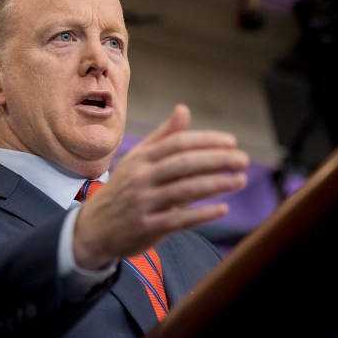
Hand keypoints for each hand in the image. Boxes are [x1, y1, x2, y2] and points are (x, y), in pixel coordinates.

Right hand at [73, 103, 248, 268]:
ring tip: (240, 180)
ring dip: (217, 184)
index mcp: (141, 158)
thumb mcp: (137, 160)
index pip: (178, 143)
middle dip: (217, 160)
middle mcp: (141, 178)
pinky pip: (179, 219)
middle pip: (184, 164)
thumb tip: (184, 109)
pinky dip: (203, 214)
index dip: (206, 141)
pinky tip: (223, 209)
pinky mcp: (147, 227)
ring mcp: (143, 203)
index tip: (231, 142)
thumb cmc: (123, 190)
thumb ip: (163, 137)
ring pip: (185, 190)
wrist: (93, 228)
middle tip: (243, 160)